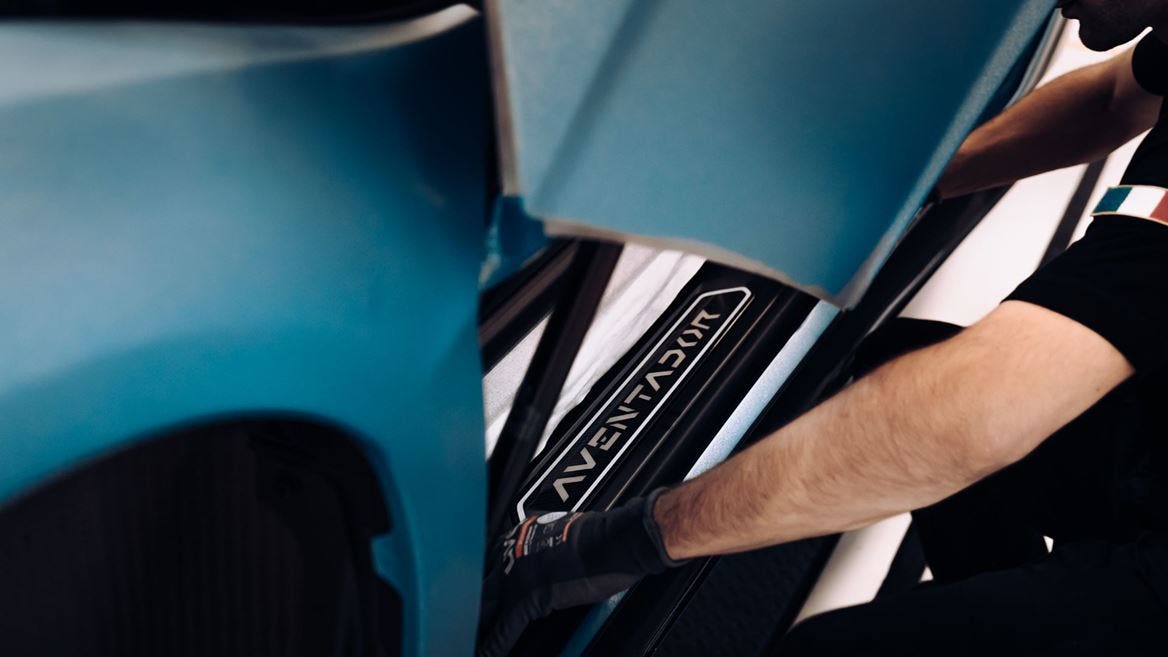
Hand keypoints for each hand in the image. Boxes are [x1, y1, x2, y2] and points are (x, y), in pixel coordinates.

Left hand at [477, 489, 681, 656]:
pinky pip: (505, 627)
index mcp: (520, 534)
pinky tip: (486, 653)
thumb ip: (546, 549)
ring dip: (475, 624)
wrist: (616, 540)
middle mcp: (513, 552)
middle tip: (458, 619)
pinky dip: (494, 644)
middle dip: (470, 602)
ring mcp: (518, 575)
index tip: (477, 592)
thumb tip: (548, 562)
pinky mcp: (530, 597)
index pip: (492, 560)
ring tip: (464, 638)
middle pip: (482, 583)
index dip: (484, 580)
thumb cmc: (601, 536)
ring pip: (485, 605)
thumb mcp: (564, 533)